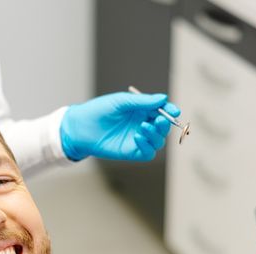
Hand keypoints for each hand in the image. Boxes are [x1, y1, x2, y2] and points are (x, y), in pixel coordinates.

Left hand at [60, 92, 180, 161]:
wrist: (80, 127)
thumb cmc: (98, 111)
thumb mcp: (121, 102)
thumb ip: (142, 102)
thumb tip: (163, 98)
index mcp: (142, 111)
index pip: (162, 111)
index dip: (170, 111)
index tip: (174, 111)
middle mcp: (142, 125)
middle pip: (163, 128)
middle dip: (164, 124)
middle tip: (159, 120)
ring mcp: (138, 139)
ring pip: (158, 141)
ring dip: (156, 135)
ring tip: (143, 127)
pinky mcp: (131, 152)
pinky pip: (148, 153)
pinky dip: (147, 146)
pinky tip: (137, 137)